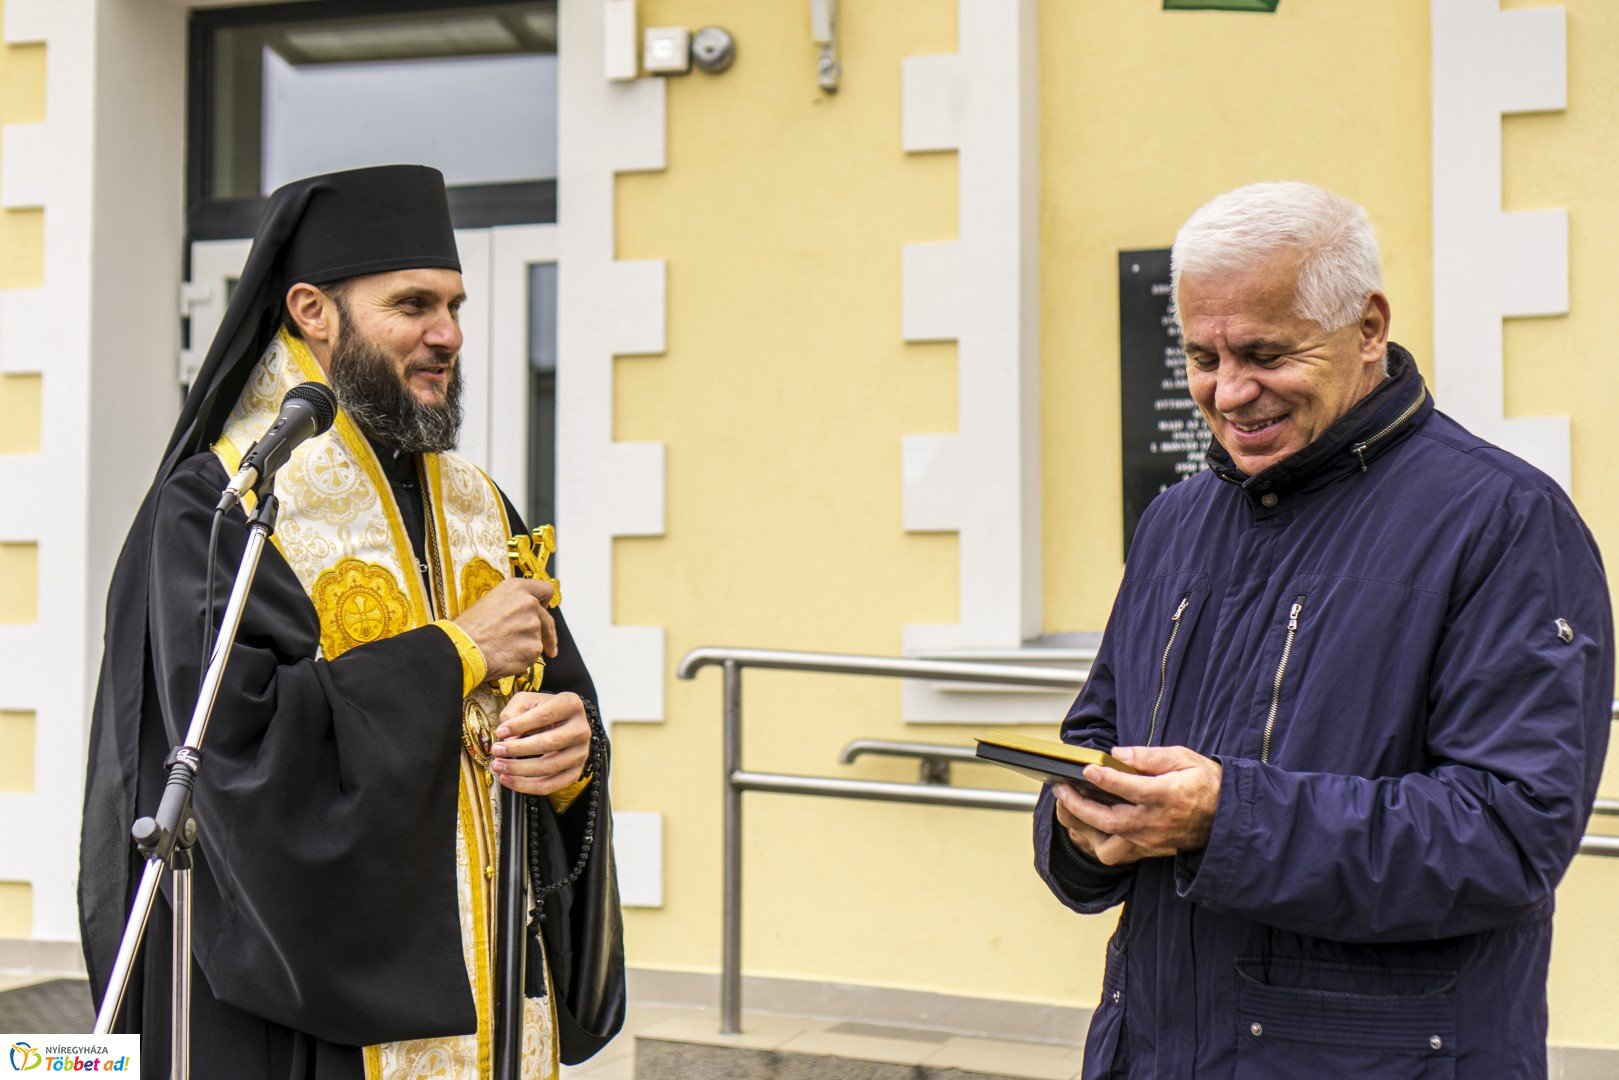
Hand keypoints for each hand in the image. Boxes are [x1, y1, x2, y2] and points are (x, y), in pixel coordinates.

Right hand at [452, 578, 557, 678]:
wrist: (462, 649)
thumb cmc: (468, 628)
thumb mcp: (489, 603)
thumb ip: (512, 605)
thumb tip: (520, 615)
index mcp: (516, 588)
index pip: (546, 590)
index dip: (545, 602)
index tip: (545, 611)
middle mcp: (529, 603)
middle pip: (548, 619)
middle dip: (548, 633)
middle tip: (547, 646)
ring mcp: (533, 626)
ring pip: (539, 639)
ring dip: (528, 646)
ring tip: (505, 649)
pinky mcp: (534, 647)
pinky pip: (534, 655)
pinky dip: (524, 659)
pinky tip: (507, 658)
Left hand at [490, 691, 590, 794]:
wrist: (562, 722)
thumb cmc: (541, 710)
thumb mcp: (527, 701)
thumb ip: (514, 713)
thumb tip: (508, 737)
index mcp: (571, 704)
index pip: (546, 715)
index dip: (521, 724)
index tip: (500, 732)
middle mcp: (581, 729)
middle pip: (550, 743)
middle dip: (518, 749)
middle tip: (497, 750)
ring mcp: (581, 752)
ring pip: (550, 767)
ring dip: (519, 769)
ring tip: (498, 766)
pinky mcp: (576, 772)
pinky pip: (551, 785)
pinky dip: (527, 786)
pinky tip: (509, 780)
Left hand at [1058, 745, 1222, 859]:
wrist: (1227, 816)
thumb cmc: (1205, 782)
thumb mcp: (1183, 758)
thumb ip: (1149, 756)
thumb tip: (1118, 753)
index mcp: (1168, 795)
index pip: (1131, 789)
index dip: (1106, 779)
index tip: (1086, 769)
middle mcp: (1156, 822)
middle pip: (1109, 820)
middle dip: (1078, 806)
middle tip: (1060, 789)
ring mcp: (1151, 840)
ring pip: (1107, 843)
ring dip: (1084, 826)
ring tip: (1069, 805)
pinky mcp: (1148, 850)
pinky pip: (1115, 851)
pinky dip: (1096, 838)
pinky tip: (1085, 820)